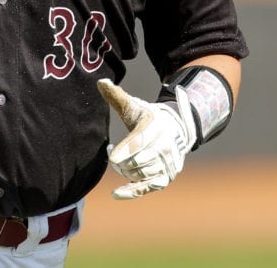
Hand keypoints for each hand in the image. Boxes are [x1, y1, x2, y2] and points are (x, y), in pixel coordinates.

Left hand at [97, 78, 195, 199]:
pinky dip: (131, 192)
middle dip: (119, 160)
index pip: (139, 140)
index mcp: (155, 127)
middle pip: (135, 161)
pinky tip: (116, 194)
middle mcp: (164, 146)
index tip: (112, 156)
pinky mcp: (165, 178)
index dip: (126, 149)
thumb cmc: (148, 118)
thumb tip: (100, 82)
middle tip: (114, 152)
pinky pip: (146, 188)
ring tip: (121, 160)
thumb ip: (117, 97)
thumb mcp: (135, 106)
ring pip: (137, 174)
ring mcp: (166, 164)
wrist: (176, 131)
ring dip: (123, 170)